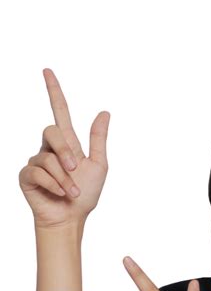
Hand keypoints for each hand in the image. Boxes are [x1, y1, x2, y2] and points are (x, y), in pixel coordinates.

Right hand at [18, 67, 109, 228]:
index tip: (47, 71)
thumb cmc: (85, 196)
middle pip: (51, 131)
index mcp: (67, 143)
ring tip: (71, 192)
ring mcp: (36, 161)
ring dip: (64, 178)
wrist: (71, 219)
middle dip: (65, 151)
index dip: (54, 91)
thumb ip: (98, 139)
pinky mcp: (26, 175)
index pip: (60, 111)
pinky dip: (53, 184)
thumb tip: (104, 111)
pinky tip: (60, 194)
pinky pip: (37, 172)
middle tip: (75, 169)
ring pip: (48, 158)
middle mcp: (49, 148)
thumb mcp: (98, 166)